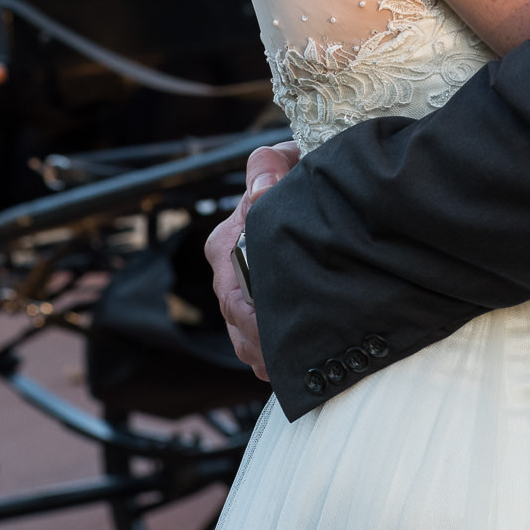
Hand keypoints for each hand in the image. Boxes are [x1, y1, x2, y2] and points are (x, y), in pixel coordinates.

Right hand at [203, 141, 301, 381]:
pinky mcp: (252, 306)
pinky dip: (266, 358)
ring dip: (265, 355)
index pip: (232, 289)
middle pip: (238, 321)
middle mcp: (226, 270)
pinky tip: (284, 370)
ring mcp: (237, 291)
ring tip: (289, 369)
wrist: (303, 180)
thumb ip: (271, 166)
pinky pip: (250, 342)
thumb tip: (260, 191)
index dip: (256, 315)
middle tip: (289, 362)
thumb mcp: (289, 159)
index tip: (282, 329)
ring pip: (243, 337)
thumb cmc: (294, 171)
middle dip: (263, 344)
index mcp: (226, 240)